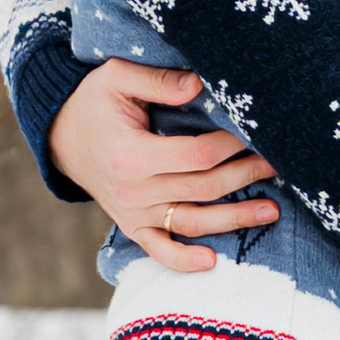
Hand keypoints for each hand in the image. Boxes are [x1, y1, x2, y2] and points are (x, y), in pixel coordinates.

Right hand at [46, 58, 279, 265]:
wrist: (60, 136)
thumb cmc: (93, 102)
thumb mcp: (117, 78)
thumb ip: (158, 81)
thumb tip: (200, 83)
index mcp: (132, 154)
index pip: (196, 155)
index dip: (231, 146)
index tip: (255, 133)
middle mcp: (133, 190)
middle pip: (203, 188)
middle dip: (245, 176)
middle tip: (279, 164)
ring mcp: (132, 212)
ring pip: (191, 222)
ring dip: (233, 219)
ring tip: (271, 211)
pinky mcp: (131, 225)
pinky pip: (158, 250)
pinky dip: (182, 261)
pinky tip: (211, 262)